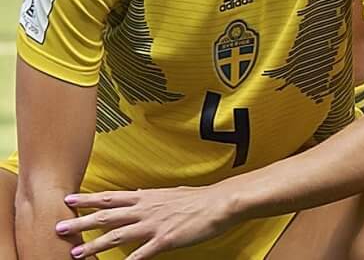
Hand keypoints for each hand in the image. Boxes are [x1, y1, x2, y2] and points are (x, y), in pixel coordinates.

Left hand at [61, 185, 240, 258]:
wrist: (220, 203)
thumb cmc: (198, 199)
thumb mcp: (169, 193)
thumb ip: (149, 196)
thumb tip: (135, 194)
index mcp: (146, 198)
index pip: (110, 198)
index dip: (88, 199)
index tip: (68, 200)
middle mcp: (145, 210)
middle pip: (106, 217)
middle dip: (81, 223)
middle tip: (59, 227)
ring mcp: (153, 226)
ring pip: (116, 236)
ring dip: (94, 246)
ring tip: (75, 253)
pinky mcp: (165, 240)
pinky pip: (141, 254)